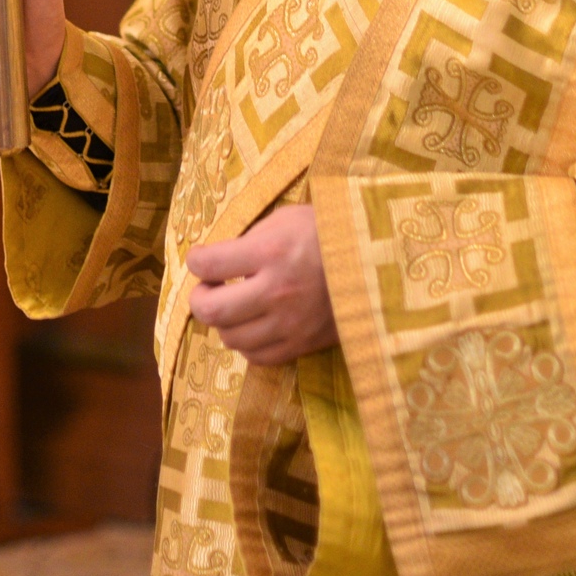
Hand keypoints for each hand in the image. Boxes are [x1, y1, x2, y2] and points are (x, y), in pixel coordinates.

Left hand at [186, 205, 338, 366]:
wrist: (380, 262)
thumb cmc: (329, 231)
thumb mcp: (287, 218)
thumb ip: (251, 238)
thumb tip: (219, 260)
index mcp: (271, 252)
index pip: (208, 264)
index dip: (196, 261)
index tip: (202, 259)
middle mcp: (276, 291)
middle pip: (211, 310)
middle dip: (200, 298)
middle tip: (210, 288)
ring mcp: (290, 323)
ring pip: (231, 338)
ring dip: (224, 322)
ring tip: (235, 307)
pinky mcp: (303, 345)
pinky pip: (257, 356)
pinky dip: (247, 343)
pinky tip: (254, 325)